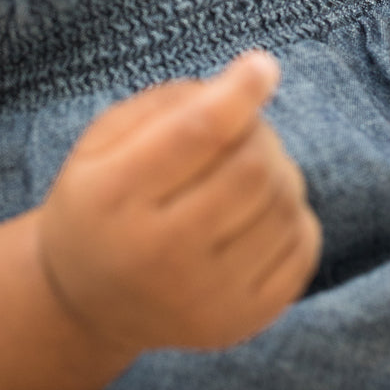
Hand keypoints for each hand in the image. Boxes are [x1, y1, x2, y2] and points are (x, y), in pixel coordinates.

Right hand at [36, 52, 321, 355]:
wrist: (86, 304)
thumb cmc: (102, 200)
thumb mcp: (103, 141)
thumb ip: (168, 103)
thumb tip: (246, 82)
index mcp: (113, 197)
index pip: (198, 134)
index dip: (240, 92)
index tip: (263, 66)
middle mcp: (158, 256)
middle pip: (252, 168)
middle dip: (258, 132)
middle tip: (242, 130)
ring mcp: (203, 299)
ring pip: (283, 204)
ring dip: (279, 169)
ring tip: (248, 170)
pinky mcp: (240, 323)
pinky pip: (302, 248)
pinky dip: (294, 214)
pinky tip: (262, 210)